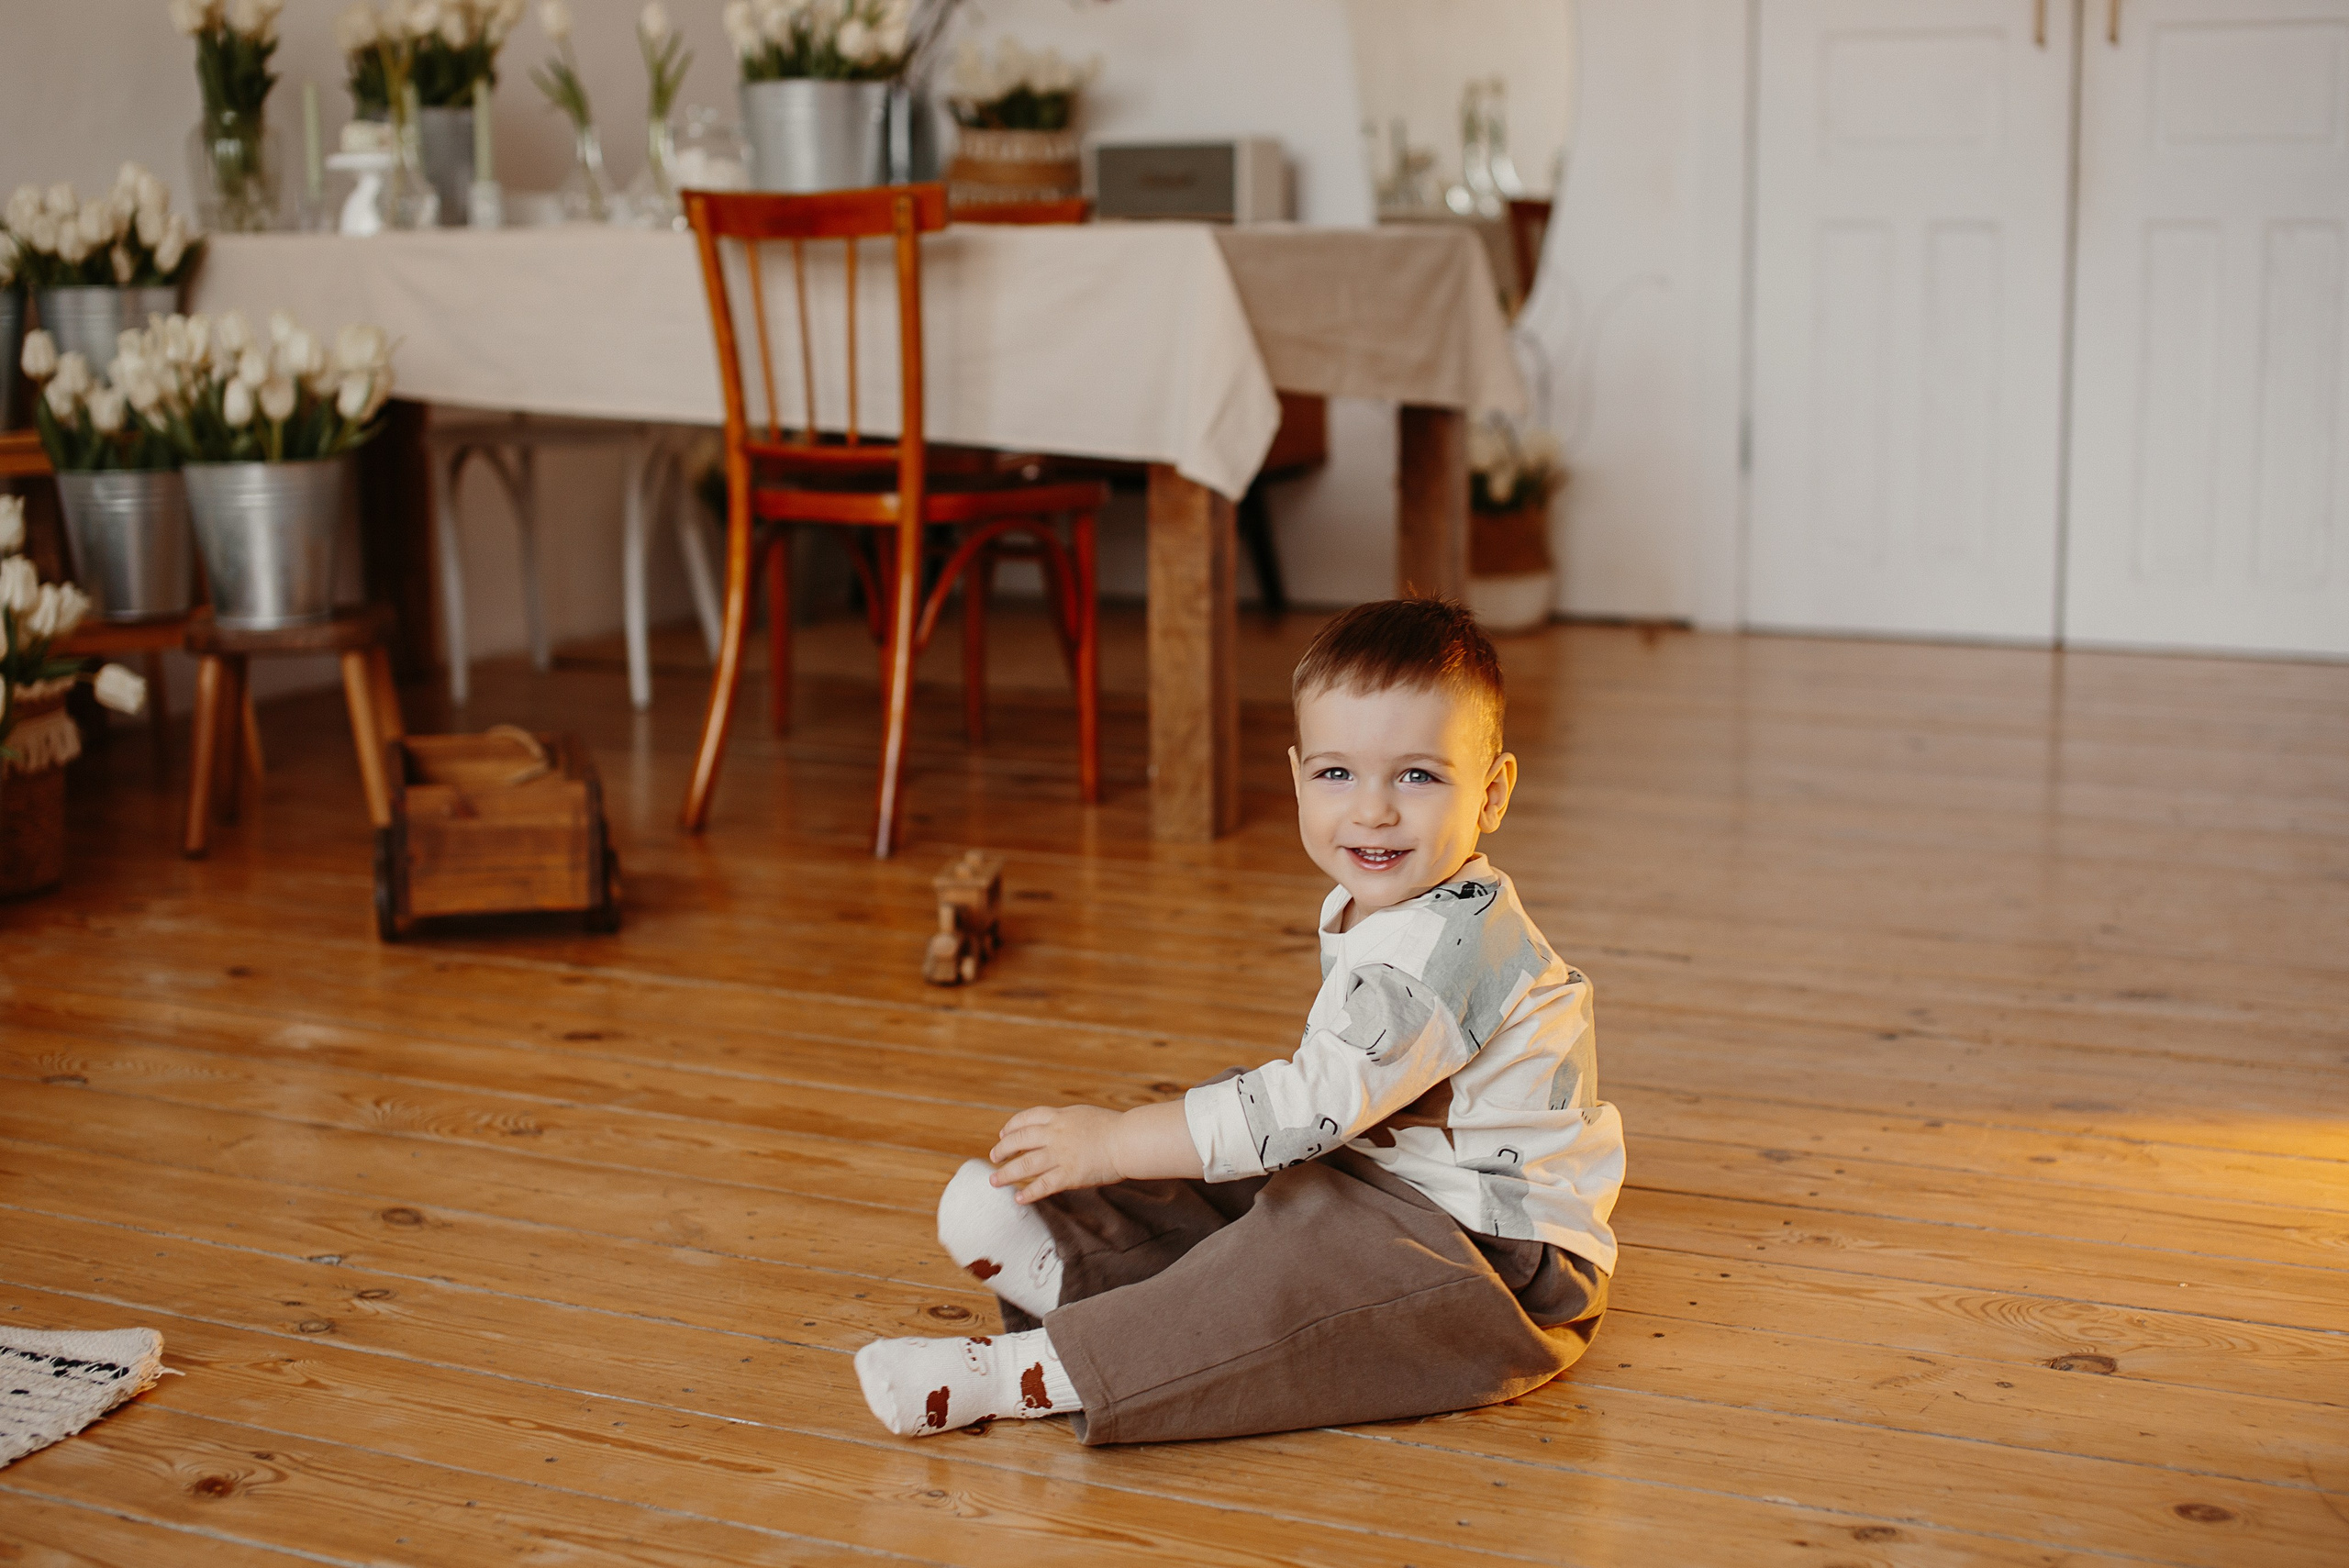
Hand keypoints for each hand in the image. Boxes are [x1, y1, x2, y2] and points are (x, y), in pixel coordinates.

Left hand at [988, 1105, 1128, 1202]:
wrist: (1128, 1140)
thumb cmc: (1114, 1128)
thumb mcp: (1084, 1115)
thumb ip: (1067, 1122)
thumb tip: (1057, 1126)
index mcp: (1059, 1117)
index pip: (1026, 1119)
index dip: (1011, 1127)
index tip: (1003, 1135)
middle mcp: (1055, 1134)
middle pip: (1019, 1140)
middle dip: (1003, 1150)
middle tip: (994, 1158)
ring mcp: (1060, 1155)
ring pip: (1025, 1165)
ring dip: (1007, 1174)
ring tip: (994, 1180)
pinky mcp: (1069, 1175)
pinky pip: (1043, 1186)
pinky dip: (1028, 1193)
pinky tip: (1018, 1198)